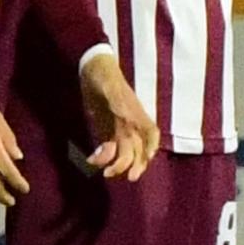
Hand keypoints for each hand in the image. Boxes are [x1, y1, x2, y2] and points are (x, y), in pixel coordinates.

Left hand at [78, 47, 162, 180]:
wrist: (91, 68)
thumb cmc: (104, 75)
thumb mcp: (110, 86)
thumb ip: (117, 100)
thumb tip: (126, 117)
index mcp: (135, 114)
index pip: (151, 133)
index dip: (152, 147)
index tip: (147, 159)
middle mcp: (130, 124)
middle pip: (137, 149)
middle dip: (133, 165)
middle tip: (126, 177)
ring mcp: (118, 128)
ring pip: (124, 153)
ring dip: (117, 165)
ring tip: (104, 171)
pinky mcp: (106, 131)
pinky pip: (108, 149)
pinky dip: (102, 157)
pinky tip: (91, 159)